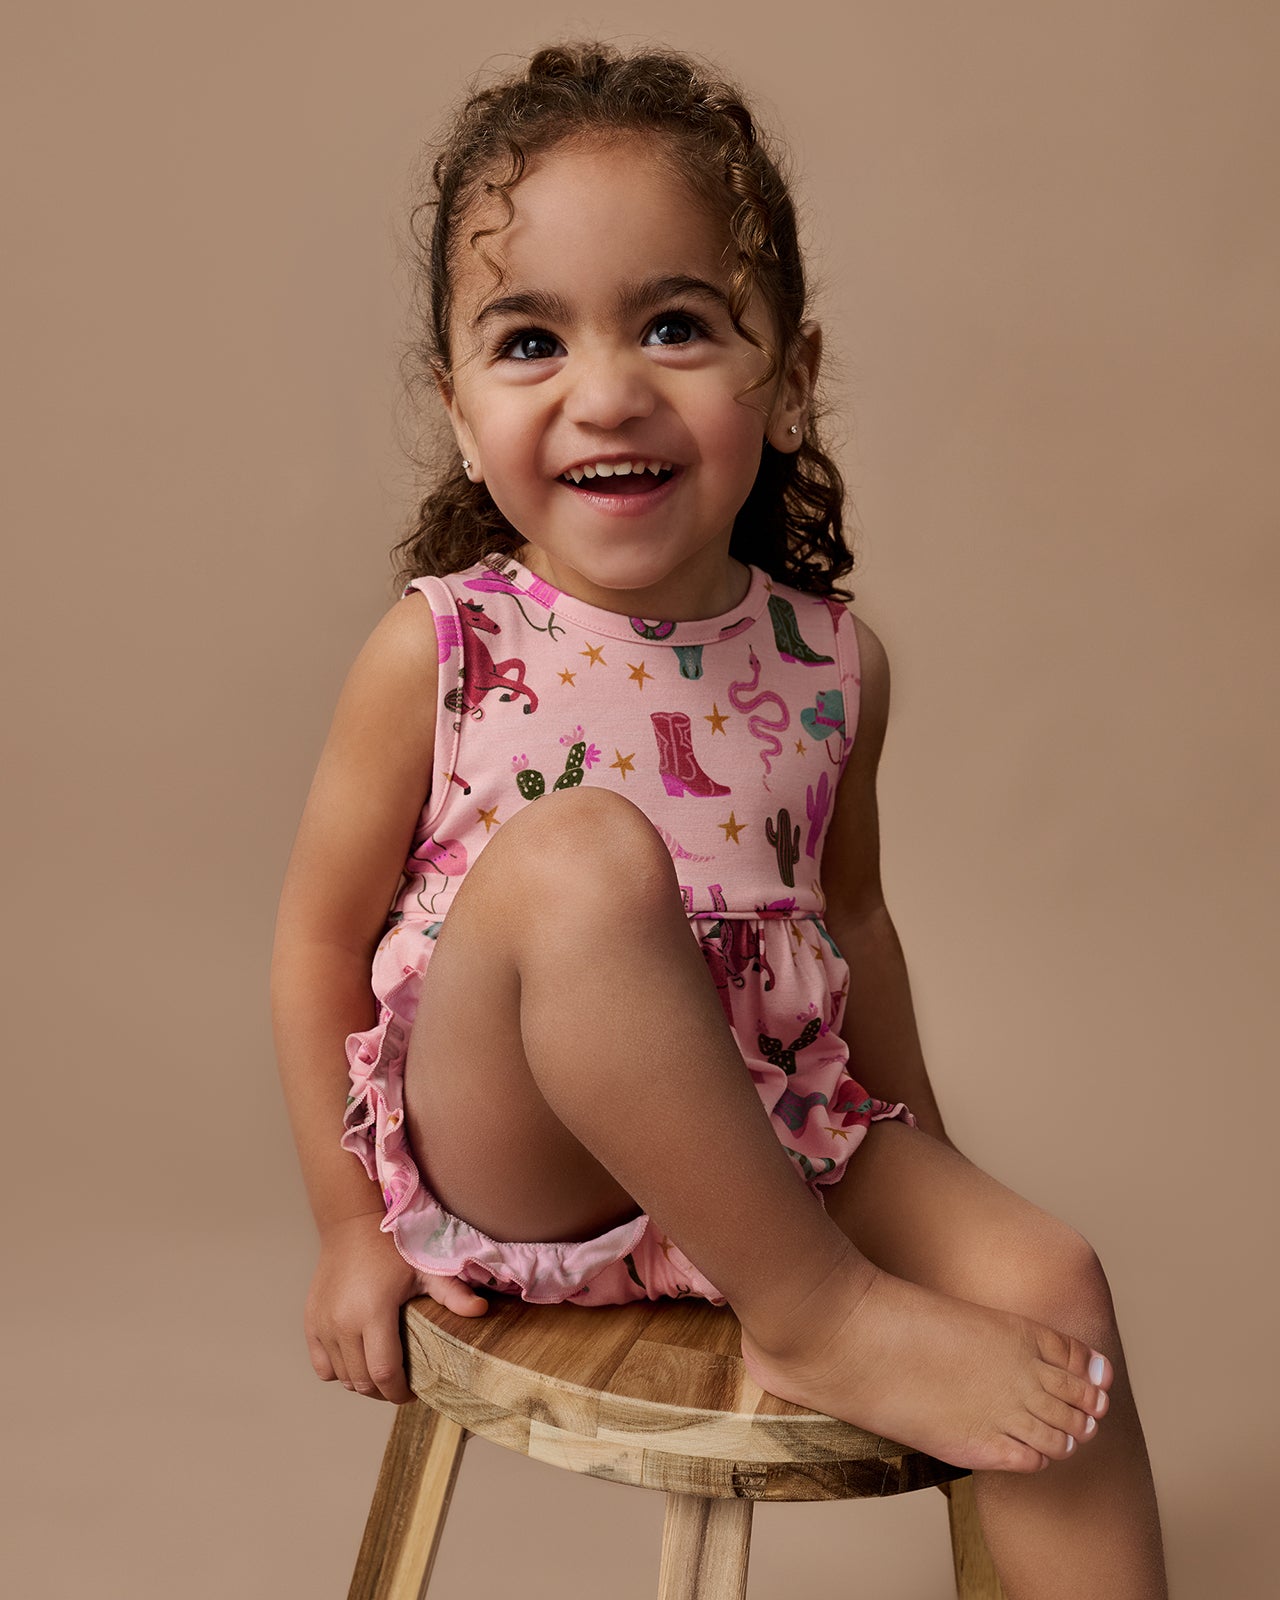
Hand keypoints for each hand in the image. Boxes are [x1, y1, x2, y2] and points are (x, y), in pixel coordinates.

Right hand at [305, 1212, 487, 1403]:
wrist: (351, 1226)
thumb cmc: (391, 1248)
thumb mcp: (425, 1269)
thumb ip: (452, 1293)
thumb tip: (482, 1310)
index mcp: (373, 1313)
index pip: (384, 1373)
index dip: (400, 1392)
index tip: (414, 1392)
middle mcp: (343, 1323)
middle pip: (362, 1382)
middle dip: (384, 1391)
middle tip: (401, 1384)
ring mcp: (323, 1325)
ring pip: (342, 1378)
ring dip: (362, 1382)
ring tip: (382, 1372)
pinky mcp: (311, 1323)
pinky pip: (322, 1367)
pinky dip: (338, 1372)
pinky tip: (356, 1360)